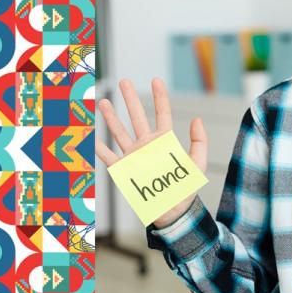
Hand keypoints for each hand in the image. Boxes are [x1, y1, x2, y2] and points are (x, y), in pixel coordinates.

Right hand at [95, 77, 208, 228]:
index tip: (156, 80)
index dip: (160, 97)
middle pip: (137, 117)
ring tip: (103, 101)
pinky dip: (100, 148)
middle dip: (130, 99)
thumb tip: (196, 119)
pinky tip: (92, 136)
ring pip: (120, 132)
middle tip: (124, 81)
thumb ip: (199, 141)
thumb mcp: (197, 163)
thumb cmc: (186, 188)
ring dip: (111, 118)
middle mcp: (147, 145)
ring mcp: (134, 156)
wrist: (173, 212)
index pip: (162, 114)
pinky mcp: (124, 170)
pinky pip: (110, 157)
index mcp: (165, 141)